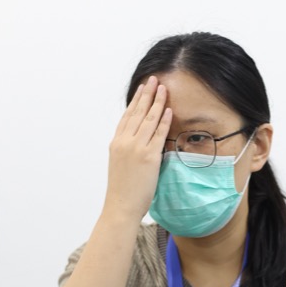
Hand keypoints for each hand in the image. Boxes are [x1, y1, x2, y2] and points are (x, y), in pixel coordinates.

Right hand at [105, 76, 172, 221]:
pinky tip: (168, 110)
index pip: (127, 116)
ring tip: (163, 88)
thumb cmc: (122, 191)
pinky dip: (163, 120)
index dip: (136, 101)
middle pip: (137, 112)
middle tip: (154, 80)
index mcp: (116, 143)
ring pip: (148, 119)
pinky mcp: (148, 157)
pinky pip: (158, 134)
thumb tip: (137, 144)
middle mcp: (124, 142)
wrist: (120, 206)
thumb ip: (127, 151)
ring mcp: (136, 148)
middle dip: (147, 94)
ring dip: (157, 102)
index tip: (142, 89)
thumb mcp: (120, 165)